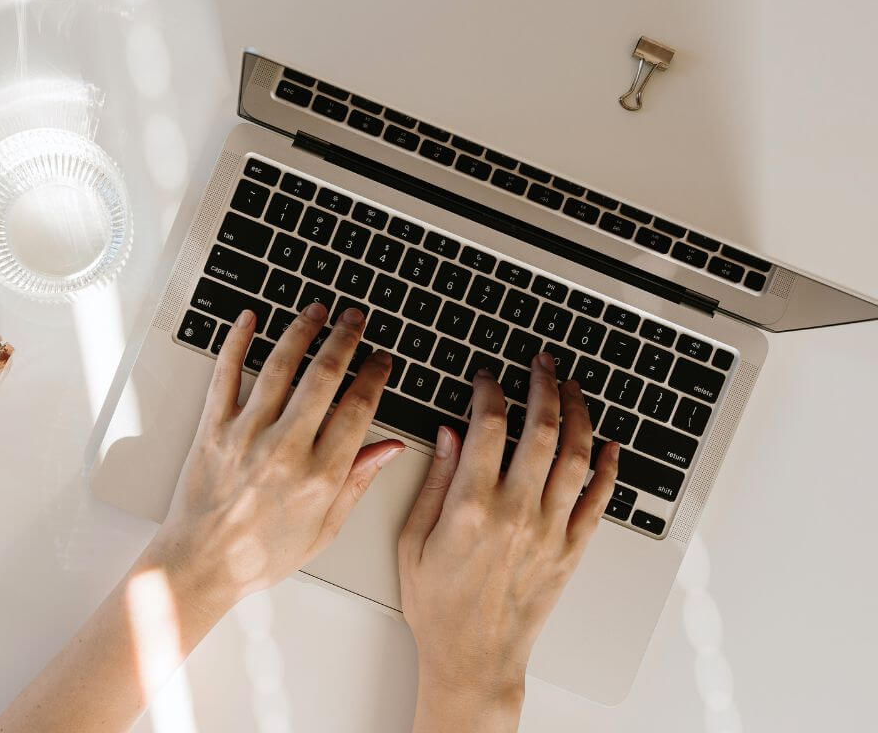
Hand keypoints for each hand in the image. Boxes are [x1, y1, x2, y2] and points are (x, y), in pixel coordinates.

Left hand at [149, 302, 403, 610]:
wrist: (201, 564)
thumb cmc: (261, 555)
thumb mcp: (324, 529)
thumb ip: (357, 483)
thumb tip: (390, 448)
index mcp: (319, 476)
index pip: (358, 408)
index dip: (374, 376)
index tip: (381, 360)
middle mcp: (285, 450)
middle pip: (324, 375)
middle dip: (345, 338)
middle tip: (354, 319)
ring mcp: (246, 435)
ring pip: (280, 365)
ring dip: (302, 330)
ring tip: (317, 310)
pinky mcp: (213, 429)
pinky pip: (226, 374)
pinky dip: (237, 341)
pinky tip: (249, 319)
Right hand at [398, 353, 618, 730]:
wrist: (473, 657)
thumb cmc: (437, 605)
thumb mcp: (412, 539)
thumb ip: (434, 482)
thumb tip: (449, 434)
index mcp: (471, 506)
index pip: (489, 425)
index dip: (489, 391)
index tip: (486, 379)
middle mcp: (516, 513)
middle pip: (541, 429)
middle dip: (543, 385)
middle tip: (541, 364)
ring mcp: (549, 531)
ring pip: (575, 456)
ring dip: (578, 413)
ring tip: (572, 388)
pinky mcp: (571, 550)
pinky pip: (599, 500)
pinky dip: (608, 468)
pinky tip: (609, 445)